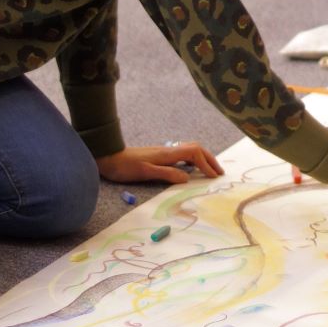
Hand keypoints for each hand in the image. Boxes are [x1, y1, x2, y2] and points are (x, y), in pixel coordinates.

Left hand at [95, 142, 223, 185]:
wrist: (107, 156)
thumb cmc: (124, 166)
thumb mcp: (145, 172)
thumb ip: (166, 173)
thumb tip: (188, 178)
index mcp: (167, 154)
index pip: (194, 153)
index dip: (206, 164)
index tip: (214, 177)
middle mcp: (168, 150)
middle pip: (196, 148)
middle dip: (210, 159)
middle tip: (219, 172)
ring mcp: (164, 152)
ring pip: (190, 150)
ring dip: (203, 158)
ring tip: (210, 170)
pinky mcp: (159, 156)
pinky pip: (183, 154)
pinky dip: (193, 160)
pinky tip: (192, 169)